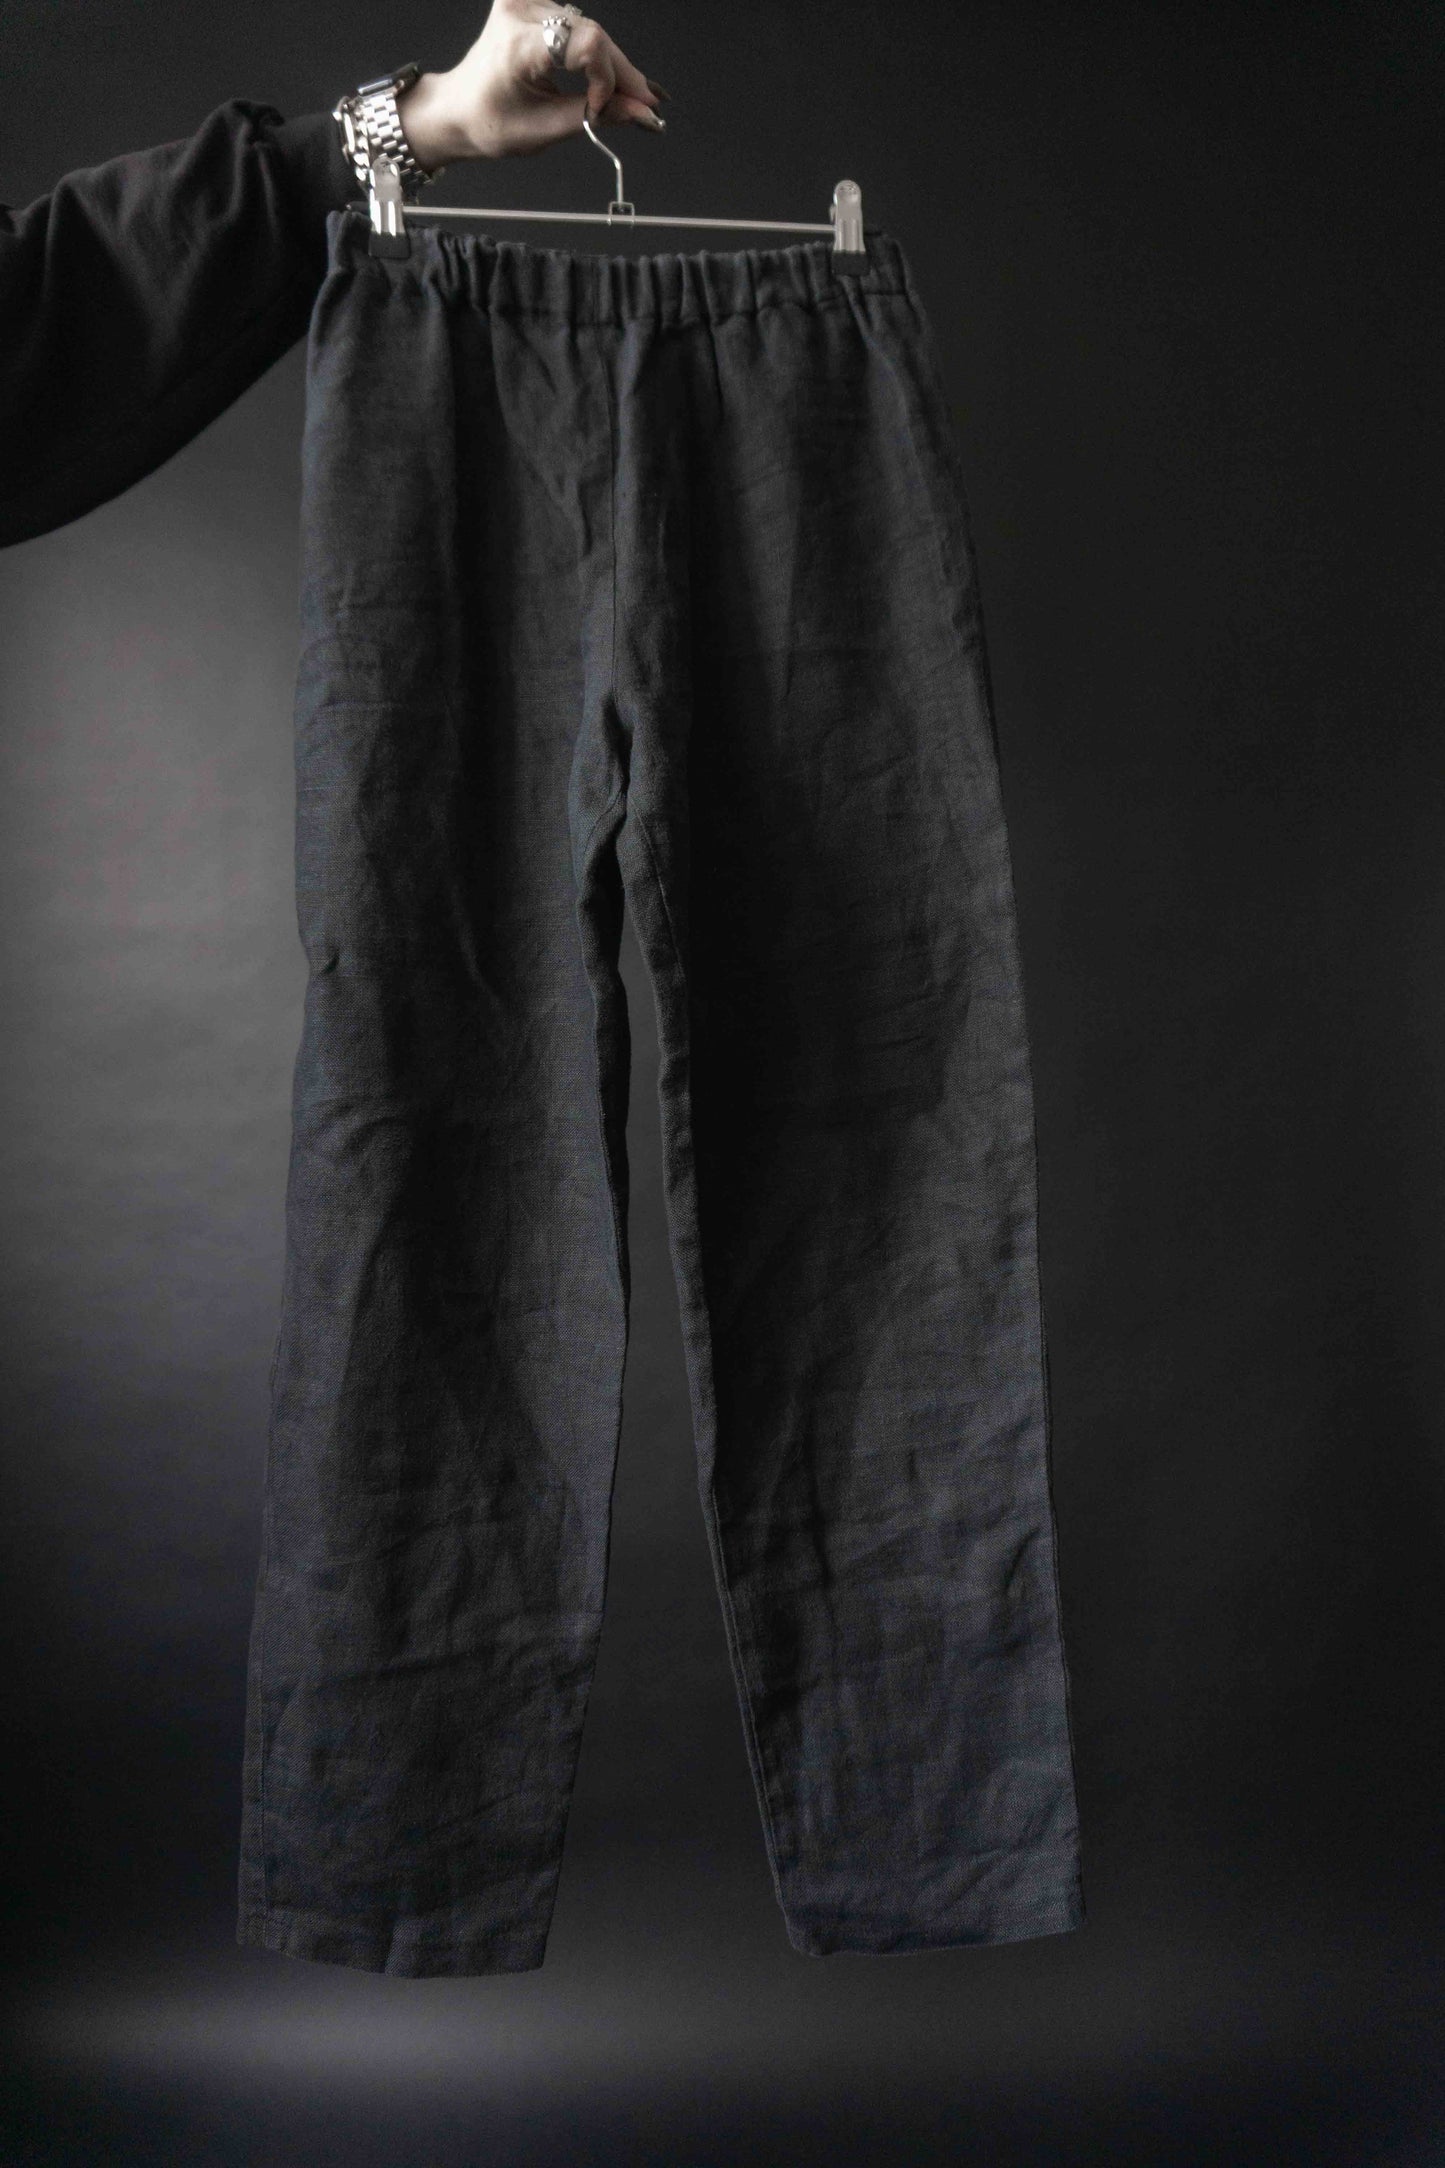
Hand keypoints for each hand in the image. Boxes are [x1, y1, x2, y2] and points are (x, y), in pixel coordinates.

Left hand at [394, 1, 668, 170]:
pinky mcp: (531, 2)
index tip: (602, 111)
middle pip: (593, 34)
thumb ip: (596, 117)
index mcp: (518, 44)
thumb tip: (644, 114)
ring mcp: (525, 1)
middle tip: (645, 106)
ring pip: (590, 30)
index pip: (587, 44)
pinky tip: (607, 75)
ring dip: (610, 65)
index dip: (606, 79)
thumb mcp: (545, 130)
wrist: (458, 107)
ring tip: (621, 97)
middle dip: (621, 74)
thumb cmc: (490, 122)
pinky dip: (594, 53)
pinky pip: (577, 25)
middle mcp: (521, 10)